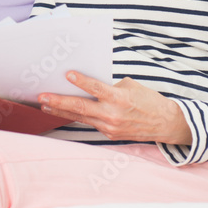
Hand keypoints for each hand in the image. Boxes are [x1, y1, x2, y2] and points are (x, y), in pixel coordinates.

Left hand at [39, 72, 191, 144]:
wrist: (165, 123)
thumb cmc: (149, 100)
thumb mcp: (131, 86)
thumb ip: (110, 86)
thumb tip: (91, 85)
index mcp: (120, 98)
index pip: (96, 88)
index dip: (81, 81)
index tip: (67, 74)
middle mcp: (112, 114)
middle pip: (81, 107)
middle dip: (59, 101)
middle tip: (42, 96)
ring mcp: (109, 126)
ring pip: (80, 117)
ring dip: (61, 110)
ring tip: (45, 104)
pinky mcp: (109, 133)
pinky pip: (90, 122)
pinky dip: (77, 116)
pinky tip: (64, 111)